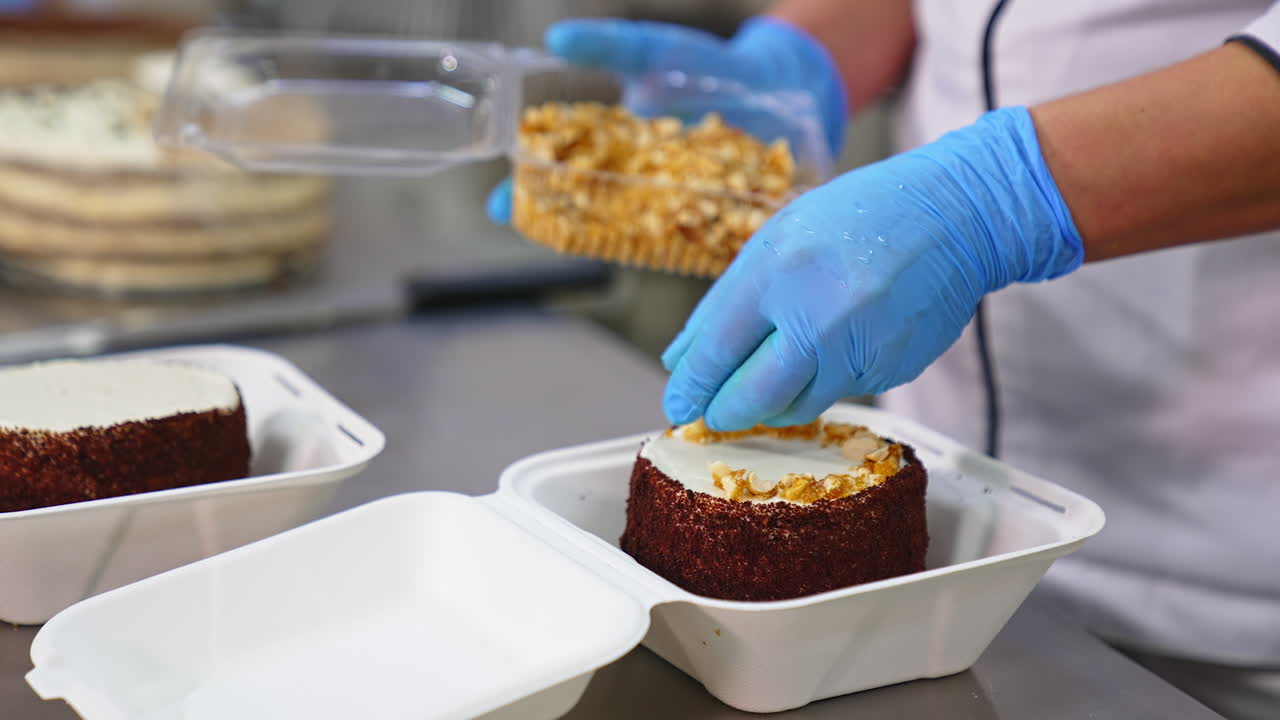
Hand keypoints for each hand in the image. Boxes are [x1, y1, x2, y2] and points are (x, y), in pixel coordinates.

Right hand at [486, 16, 847, 223]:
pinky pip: (707, 243)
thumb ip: (610, 48)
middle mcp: (642, 189)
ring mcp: (682, 209)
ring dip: (623, 239)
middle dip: (563, 223)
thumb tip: (557, 38)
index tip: (500, 206)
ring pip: (643, 234)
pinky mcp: (728, 222)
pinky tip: (683, 250)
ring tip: (602, 241)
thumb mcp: (653, 51)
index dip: (529, 195)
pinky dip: (697, 247)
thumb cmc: (707, 67)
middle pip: (593, 215)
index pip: (561, 180)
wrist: (782, 82)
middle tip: (540, 227)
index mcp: (617, 155)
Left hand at [660, 107, 1084, 430]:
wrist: (956, 214)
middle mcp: (816, 315)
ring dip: (772, 406)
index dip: (692, 386)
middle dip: (725, 413)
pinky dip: (822, 384)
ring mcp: (858, 347)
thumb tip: (682, 360)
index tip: (678, 406)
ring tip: (764, 391)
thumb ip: (728, 301)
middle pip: (752, 396)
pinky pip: (841, 393)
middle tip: (714, 416)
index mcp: (777, 271)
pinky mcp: (890, 368)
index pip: (717, 349)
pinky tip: (828, 355)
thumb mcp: (780, 238)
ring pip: (797, 406)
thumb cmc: (858, 216)